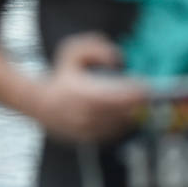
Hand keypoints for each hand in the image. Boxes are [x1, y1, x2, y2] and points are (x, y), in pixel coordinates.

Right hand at [31, 33, 147, 142]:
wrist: (39, 102)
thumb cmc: (59, 75)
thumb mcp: (71, 52)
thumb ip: (94, 48)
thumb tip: (116, 58)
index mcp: (83, 93)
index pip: (116, 97)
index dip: (134, 93)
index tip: (145, 87)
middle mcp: (85, 114)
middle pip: (121, 113)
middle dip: (138, 105)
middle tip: (148, 96)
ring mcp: (86, 129)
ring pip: (118, 126)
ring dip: (131, 116)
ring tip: (139, 105)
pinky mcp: (87, 139)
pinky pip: (111, 134)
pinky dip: (121, 125)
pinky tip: (125, 115)